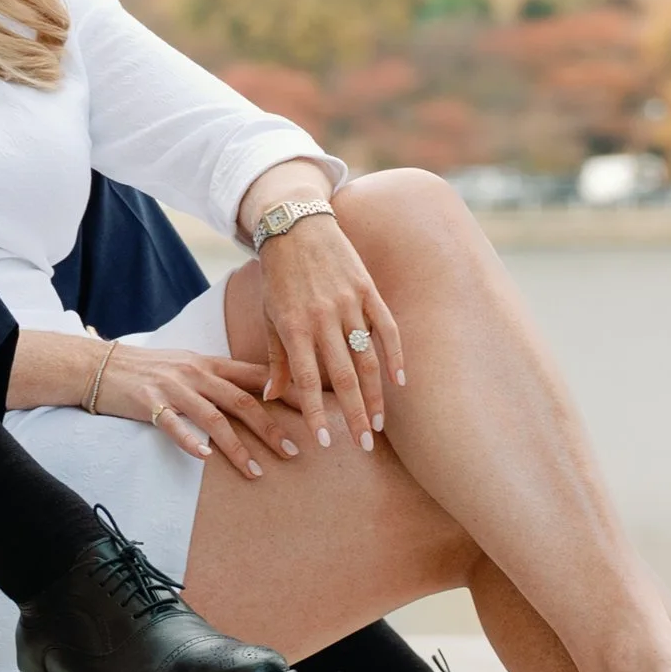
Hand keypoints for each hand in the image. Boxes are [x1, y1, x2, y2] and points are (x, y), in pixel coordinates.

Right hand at [91, 343, 290, 475]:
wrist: (102, 366)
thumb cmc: (150, 369)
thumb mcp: (188, 365)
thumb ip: (219, 377)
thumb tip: (255, 392)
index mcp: (209, 363)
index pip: (256, 376)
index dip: (286, 392)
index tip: (313, 410)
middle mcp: (196, 373)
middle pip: (242, 401)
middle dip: (271, 427)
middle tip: (295, 451)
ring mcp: (173, 388)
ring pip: (214, 418)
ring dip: (238, 447)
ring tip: (257, 471)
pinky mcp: (149, 403)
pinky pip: (173, 424)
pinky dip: (190, 441)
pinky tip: (204, 458)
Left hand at [249, 209, 403, 452]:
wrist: (296, 225)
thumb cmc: (279, 276)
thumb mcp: (270, 315)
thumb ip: (275, 358)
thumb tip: (271, 396)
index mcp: (294, 326)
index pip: (307, 380)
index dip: (316, 413)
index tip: (325, 442)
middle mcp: (323, 318)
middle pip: (343, 377)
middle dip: (354, 415)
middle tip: (364, 446)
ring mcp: (349, 303)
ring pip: (367, 358)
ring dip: (375, 395)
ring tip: (379, 423)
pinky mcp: (367, 290)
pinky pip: (386, 327)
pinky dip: (396, 355)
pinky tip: (400, 381)